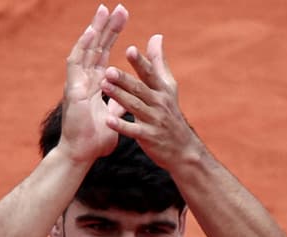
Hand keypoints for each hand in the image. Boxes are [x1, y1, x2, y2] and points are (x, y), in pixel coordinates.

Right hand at [58, 4, 129, 163]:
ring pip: (86, 49)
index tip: (123, 17)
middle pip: (96, 46)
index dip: (113, 35)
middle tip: (118, 7)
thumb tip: (125, 98)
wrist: (82, 154)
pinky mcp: (73, 89)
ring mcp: (77, 82)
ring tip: (104, 10)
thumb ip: (118, 104)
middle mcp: (85, 79)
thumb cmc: (95, 140)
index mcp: (94, 84)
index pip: (104, 53)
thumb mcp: (112, 117)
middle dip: (107, 26)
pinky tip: (91, 31)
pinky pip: (76, 63)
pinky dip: (83, 46)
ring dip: (95, 29)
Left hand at [100, 35, 199, 168]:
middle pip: (140, 89)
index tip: (130, 50)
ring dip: (119, 97)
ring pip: (135, 107)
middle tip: (108, 70)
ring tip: (103, 86)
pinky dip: (121, 125)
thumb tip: (156, 36)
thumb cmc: (170, 114)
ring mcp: (154, 121)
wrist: (183, 149)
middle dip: (124, 79)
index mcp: (162, 90)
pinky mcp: (148, 137)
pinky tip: (107, 120)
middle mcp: (159, 103)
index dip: (140, 62)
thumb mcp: (168, 87)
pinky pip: (133, 130)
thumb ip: (159, 63)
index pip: (150, 73)